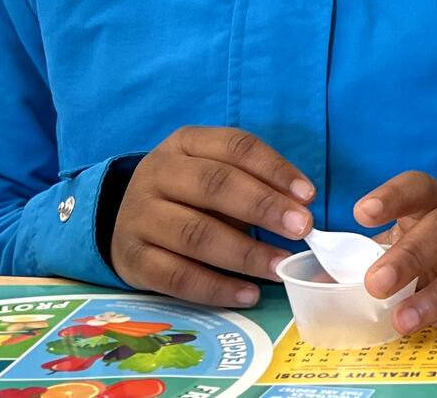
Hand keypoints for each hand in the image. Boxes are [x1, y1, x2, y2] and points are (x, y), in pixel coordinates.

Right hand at [110, 125, 314, 306]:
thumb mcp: (214, 174)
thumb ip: (252, 184)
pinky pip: (178, 277)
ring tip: (280, 267)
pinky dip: (217, 288)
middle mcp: (157, 172)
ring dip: (245, 253)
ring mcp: (140, 216)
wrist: (128, 222)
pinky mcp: (133, 259)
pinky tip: (249, 294)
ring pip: (195, 233)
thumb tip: (299, 210)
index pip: (234, 146)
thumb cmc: (189, 195)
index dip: (274, 168)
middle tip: (302, 229)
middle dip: (264, 206)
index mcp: (184, 143)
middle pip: (214, 184)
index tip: (308, 195)